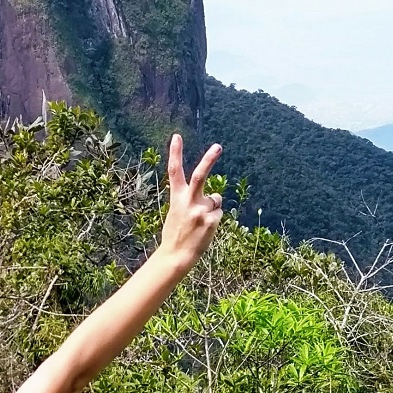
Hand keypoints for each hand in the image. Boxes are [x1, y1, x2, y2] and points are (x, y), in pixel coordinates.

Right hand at [159, 136, 222, 274]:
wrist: (176, 256)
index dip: (175, 153)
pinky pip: (218, 213)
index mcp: (177, 197)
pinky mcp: (211, 220)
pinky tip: (204, 229)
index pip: (174, 171)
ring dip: (211, 208)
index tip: (177, 137)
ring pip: (215, 199)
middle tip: (218, 146)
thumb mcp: (177, 213)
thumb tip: (215, 196)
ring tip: (199, 223)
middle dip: (209, 159)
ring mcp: (200, 210)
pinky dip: (214, 219)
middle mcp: (189, 201)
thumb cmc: (176, 234)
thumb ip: (191, 200)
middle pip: (200, 175)